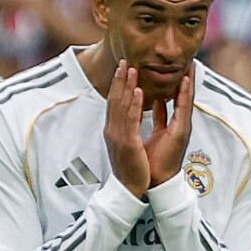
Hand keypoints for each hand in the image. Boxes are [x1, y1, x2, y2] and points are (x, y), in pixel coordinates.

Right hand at [104, 60, 149, 197]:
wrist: (129, 189)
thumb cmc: (133, 168)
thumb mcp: (131, 143)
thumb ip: (131, 127)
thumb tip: (134, 113)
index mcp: (114, 130)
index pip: (114, 103)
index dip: (117, 85)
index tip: (122, 69)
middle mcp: (113, 130)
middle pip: (114, 99)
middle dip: (119, 79)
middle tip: (124, 61)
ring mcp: (118, 136)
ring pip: (121, 105)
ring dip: (125, 85)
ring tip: (130, 68)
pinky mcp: (127, 143)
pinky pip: (130, 119)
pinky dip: (133, 103)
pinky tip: (137, 91)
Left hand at [145, 66, 194, 187]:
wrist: (155, 181)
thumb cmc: (153, 161)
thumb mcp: (155, 133)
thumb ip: (159, 117)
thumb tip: (155, 101)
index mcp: (170, 124)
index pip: (173, 99)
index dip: (176, 83)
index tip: (177, 67)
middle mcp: (178, 124)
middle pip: (183, 96)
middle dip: (187, 79)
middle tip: (189, 60)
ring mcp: (182, 127)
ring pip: (186, 99)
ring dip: (189, 82)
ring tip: (191, 64)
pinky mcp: (181, 132)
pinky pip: (183, 109)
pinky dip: (185, 94)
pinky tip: (186, 80)